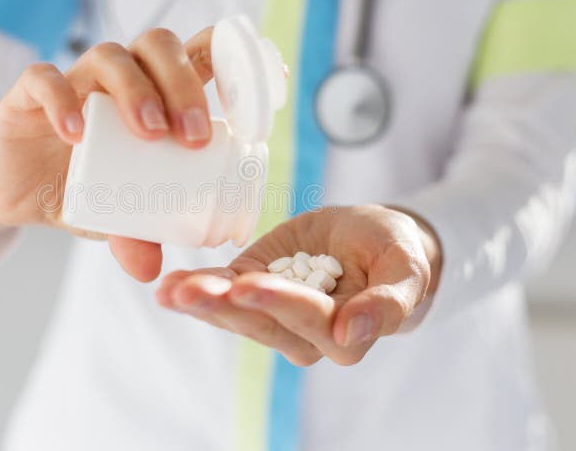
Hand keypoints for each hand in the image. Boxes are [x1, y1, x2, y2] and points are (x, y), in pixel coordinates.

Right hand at [0, 27, 214, 280]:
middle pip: (158, 47)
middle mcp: (119, 79)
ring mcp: (75, 81)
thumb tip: (151, 270)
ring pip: (111, 55)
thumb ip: (135, 236)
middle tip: (193, 139)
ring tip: (149, 135)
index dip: (233, 55)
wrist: (20, 196)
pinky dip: (61, 101)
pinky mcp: (28, 95)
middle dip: (184, 86)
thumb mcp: (117, 217)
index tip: (262, 90)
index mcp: (155, 95)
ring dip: (137, 90)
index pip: (199, 52)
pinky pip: (44, 79)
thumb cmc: (86, 192)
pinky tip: (75, 134)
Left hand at [156, 205, 441, 365]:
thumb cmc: (394, 253)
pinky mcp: (251, 291)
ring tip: (171, 291)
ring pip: (234, 313)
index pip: (309, 318)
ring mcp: (272, 315)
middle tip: (189, 291)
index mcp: (344, 333)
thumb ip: (387, 305)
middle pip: (261, 322)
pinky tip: (169, 286)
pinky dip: (195, 289)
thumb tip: (349, 334)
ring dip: (201, 301)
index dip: (280, 302)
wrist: (369, 240)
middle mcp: (303, 334)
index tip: (249, 285)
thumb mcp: (406, 270)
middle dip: (224, 305)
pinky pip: (222, 295)